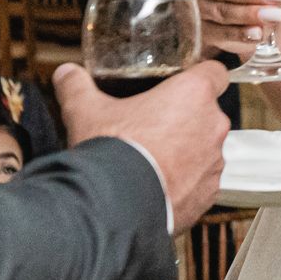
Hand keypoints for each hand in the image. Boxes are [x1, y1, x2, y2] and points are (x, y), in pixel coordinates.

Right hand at [52, 61, 227, 233]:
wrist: (116, 206)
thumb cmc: (111, 150)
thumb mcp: (85, 110)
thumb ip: (76, 86)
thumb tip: (65, 73)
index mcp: (193, 94)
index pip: (215, 72)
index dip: (199, 76)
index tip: (183, 83)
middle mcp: (213, 125)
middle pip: (207, 113)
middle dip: (186, 118)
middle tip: (154, 125)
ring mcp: (214, 162)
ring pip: (205, 148)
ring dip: (187, 151)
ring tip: (154, 159)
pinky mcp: (209, 194)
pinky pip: (202, 181)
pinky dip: (186, 182)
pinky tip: (158, 184)